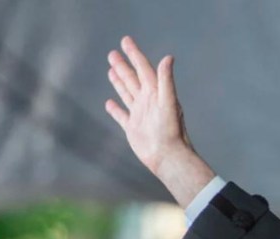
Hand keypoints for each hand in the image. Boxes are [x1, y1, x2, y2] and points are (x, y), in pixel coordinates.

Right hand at [105, 36, 213, 206]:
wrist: (168, 156)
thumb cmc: (171, 130)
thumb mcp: (169, 102)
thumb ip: (166, 80)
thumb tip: (168, 58)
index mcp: (156, 93)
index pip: (144, 69)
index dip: (135, 54)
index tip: (125, 41)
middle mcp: (148, 102)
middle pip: (133, 79)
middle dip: (123, 66)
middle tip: (113, 53)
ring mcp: (140, 115)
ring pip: (127, 93)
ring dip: (119, 82)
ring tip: (111, 70)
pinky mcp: (133, 128)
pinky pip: (122, 116)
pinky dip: (115, 109)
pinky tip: (109, 103)